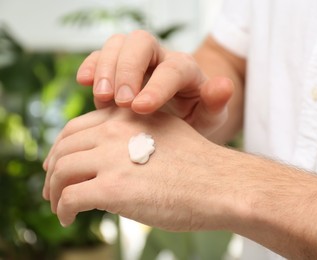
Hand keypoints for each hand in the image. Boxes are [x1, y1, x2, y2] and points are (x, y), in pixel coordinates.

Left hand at [42, 108, 235, 230]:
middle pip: (64, 149)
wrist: (221, 184)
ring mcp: (112, 158)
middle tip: (52, 189)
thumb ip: (136, 135)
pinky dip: (64, 210)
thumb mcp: (165, 133)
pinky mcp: (113, 188)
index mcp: (126, 116)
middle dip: (52, 171)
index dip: (62, 147)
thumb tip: (114, 155)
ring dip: (54, 192)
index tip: (59, 164)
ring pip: (61, 172)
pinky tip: (70, 218)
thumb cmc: (199, 165)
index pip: (76, 127)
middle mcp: (115, 131)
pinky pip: (71, 198)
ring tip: (60, 207)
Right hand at [77, 30, 233, 135]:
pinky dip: (91, 65)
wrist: (178, 116)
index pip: (172, 69)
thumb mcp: (210, 116)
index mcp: (186, 69)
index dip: (156, 86)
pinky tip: (84, 82)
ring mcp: (136, 60)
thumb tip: (224, 86)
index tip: (141, 108)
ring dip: (106, 68)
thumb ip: (216, 103)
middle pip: (141, 42)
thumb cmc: (195, 116)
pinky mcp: (117, 68)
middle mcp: (160, 58)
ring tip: (102, 97)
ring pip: (117, 44)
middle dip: (128, 69)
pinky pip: (100, 55)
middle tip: (121, 101)